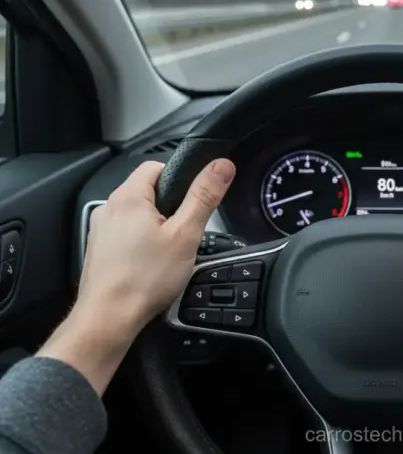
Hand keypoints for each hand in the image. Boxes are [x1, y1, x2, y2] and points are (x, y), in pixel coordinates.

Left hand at [75, 159, 235, 332]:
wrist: (109, 318)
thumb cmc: (144, 279)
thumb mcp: (185, 234)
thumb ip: (204, 196)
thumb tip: (221, 166)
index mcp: (128, 196)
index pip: (156, 165)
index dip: (180, 178)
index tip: (193, 200)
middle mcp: (109, 208)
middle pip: (147, 191)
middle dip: (170, 207)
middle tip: (184, 232)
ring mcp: (101, 230)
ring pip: (137, 215)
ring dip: (155, 226)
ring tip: (169, 252)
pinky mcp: (100, 250)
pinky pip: (126, 234)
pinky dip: (141, 243)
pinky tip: (151, 264)